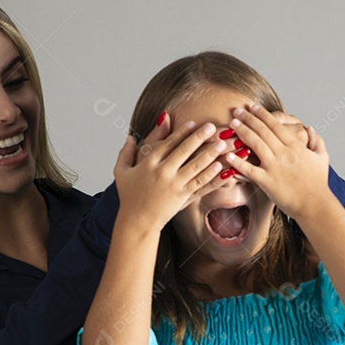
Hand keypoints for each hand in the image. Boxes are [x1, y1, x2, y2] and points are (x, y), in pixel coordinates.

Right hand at [113, 114, 226, 232]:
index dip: (182, 132)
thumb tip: (129, 136)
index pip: (168, 143)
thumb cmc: (129, 197)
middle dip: (199, 137)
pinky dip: (211, 175)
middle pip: (184, 150)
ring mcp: (174, 185)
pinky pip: (200, 183)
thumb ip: (125, 152)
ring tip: (222, 144)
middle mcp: (163, 172)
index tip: (193, 123)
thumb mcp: (121, 171)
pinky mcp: (182, 197)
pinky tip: (221, 167)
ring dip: (210, 153)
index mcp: (149, 163)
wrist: (136, 221)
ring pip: (196, 166)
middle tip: (212, 127)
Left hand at [221, 104, 330, 219]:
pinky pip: (250, 170)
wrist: (315, 204)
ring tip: (232, 124)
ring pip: (255, 144)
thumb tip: (310, 128)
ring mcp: (275, 167)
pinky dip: (238, 163)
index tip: (253, 107)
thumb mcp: (322, 158)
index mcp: (295, 146)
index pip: (276, 125)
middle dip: (249, 119)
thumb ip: (317, 141)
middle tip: (237, 111)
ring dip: (242, 132)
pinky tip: (228, 156)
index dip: (263, 114)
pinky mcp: (267, 182)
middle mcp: (284, 153)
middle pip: (263, 130)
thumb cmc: (318, 183)